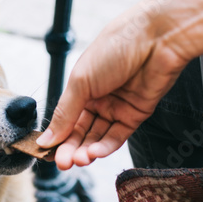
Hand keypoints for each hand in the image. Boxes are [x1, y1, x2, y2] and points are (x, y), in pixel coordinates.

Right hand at [37, 0, 202, 170]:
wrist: (156, 39)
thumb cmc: (115, 49)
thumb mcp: (80, 82)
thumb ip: (65, 114)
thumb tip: (46, 139)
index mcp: (80, 89)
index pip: (65, 120)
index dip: (57, 137)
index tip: (47, 153)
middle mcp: (98, 99)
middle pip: (81, 132)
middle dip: (71, 149)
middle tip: (63, 163)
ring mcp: (117, 108)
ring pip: (98, 137)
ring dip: (87, 151)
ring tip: (79, 159)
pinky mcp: (135, 115)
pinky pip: (117, 136)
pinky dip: (105, 147)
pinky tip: (94, 152)